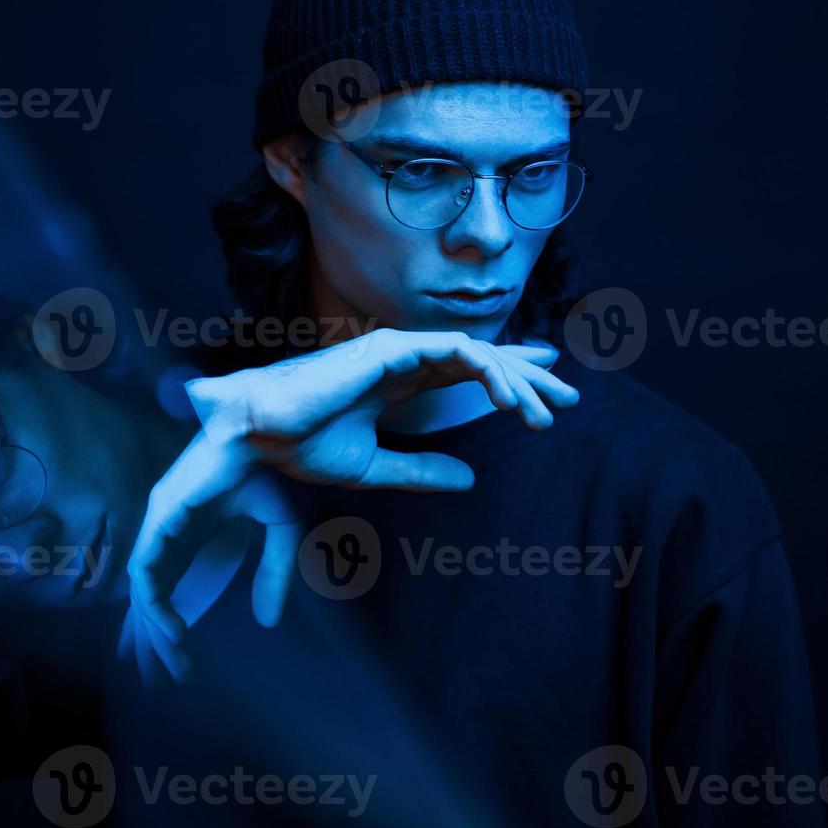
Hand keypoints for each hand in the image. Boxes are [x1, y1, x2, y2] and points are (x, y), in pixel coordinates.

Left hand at [119, 431, 300, 683]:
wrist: (266, 431)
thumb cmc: (270, 469)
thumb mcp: (279, 533)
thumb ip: (272, 575)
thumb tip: (268, 622)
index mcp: (189, 530)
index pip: (168, 587)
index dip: (171, 626)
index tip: (185, 663)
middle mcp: (167, 529)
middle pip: (150, 596)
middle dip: (155, 640)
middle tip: (167, 679)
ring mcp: (160, 521)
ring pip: (143, 588)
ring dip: (153, 629)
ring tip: (171, 663)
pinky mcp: (160, 515)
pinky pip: (145, 569)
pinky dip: (153, 602)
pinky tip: (170, 630)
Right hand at [183, 328, 579, 490]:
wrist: (258, 433)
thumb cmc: (300, 445)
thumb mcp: (375, 468)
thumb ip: (422, 471)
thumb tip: (469, 479)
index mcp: (399, 381)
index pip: (466, 371)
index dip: (507, 379)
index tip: (544, 397)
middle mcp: (404, 359)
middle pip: (482, 360)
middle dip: (528, 377)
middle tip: (569, 400)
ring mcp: (401, 349)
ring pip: (478, 353)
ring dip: (517, 381)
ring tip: (546, 413)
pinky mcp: (395, 347)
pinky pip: (458, 352)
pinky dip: (490, 372)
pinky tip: (512, 402)